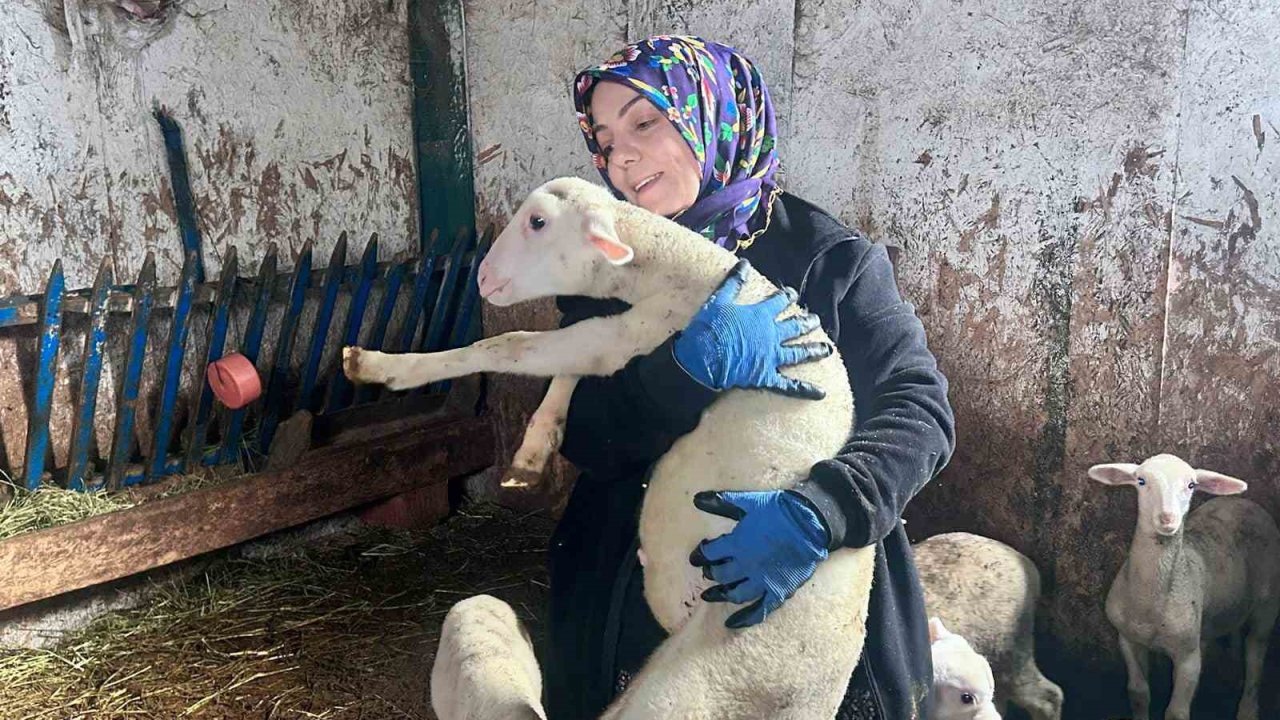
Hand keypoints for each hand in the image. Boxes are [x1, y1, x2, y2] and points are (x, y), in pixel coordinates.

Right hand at [673, 259, 831, 398]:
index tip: (792, 294)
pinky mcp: (766, 376)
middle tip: (816, 320)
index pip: (779, 302)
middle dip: (807, 322)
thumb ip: (733, 282)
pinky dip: (805, 389)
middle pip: (794, 326)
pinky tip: (821, 393)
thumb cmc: (709, 328)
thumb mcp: (719, 300)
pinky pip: (789, 385)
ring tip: (828, 349)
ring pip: (798, 352)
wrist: (703, 359)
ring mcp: (771, 357)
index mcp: (760, 316)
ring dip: (814, 350)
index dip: (787, 296)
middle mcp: (771, 335)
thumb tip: (744, 264)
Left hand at [688, 489, 829, 628]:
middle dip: (711, 573)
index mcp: (737, 544)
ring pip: (735, 594)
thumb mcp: (749, 502)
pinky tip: (730, 623)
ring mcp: (762, 582)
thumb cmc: (779, 509)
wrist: (812, 522)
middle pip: (720, 574)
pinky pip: (759, 611)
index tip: (696, 556)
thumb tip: (696, 499)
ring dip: (721, 595)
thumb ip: (722, 503)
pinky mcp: (778, 592)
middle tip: (707, 572)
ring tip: (710, 596)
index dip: (700, 555)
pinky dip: (744, 619)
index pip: (709, 553)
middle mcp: (746, 566)